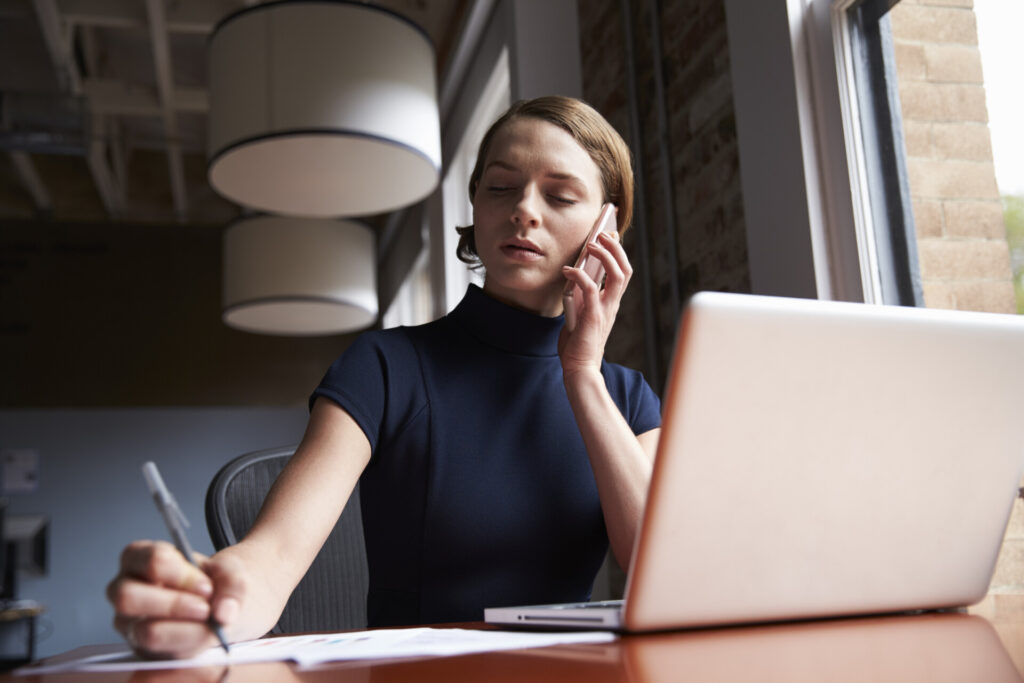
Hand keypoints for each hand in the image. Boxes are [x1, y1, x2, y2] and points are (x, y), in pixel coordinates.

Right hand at [106, 540, 245, 658]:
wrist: (217, 604)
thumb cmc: (212, 581)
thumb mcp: (228, 571)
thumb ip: (233, 584)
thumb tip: (224, 613)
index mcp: (138, 557)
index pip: (150, 560)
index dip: (181, 574)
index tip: (207, 586)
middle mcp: (124, 588)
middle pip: (128, 596)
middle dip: (174, 604)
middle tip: (206, 607)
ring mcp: (128, 621)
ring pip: (143, 631)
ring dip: (183, 629)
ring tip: (206, 619)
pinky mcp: (140, 647)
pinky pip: (157, 653)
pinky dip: (187, 645)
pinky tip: (203, 634)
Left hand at [558, 230, 631, 377]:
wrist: (579, 366)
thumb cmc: (578, 341)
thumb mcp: (581, 311)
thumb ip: (581, 295)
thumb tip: (575, 273)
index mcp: (611, 302)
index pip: (622, 272)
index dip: (618, 251)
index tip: (610, 234)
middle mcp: (612, 304)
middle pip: (625, 269)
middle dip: (616, 248)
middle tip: (603, 234)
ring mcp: (605, 310)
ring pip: (617, 275)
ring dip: (605, 256)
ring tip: (590, 245)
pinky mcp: (594, 316)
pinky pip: (591, 288)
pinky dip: (579, 275)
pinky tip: (567, 270)